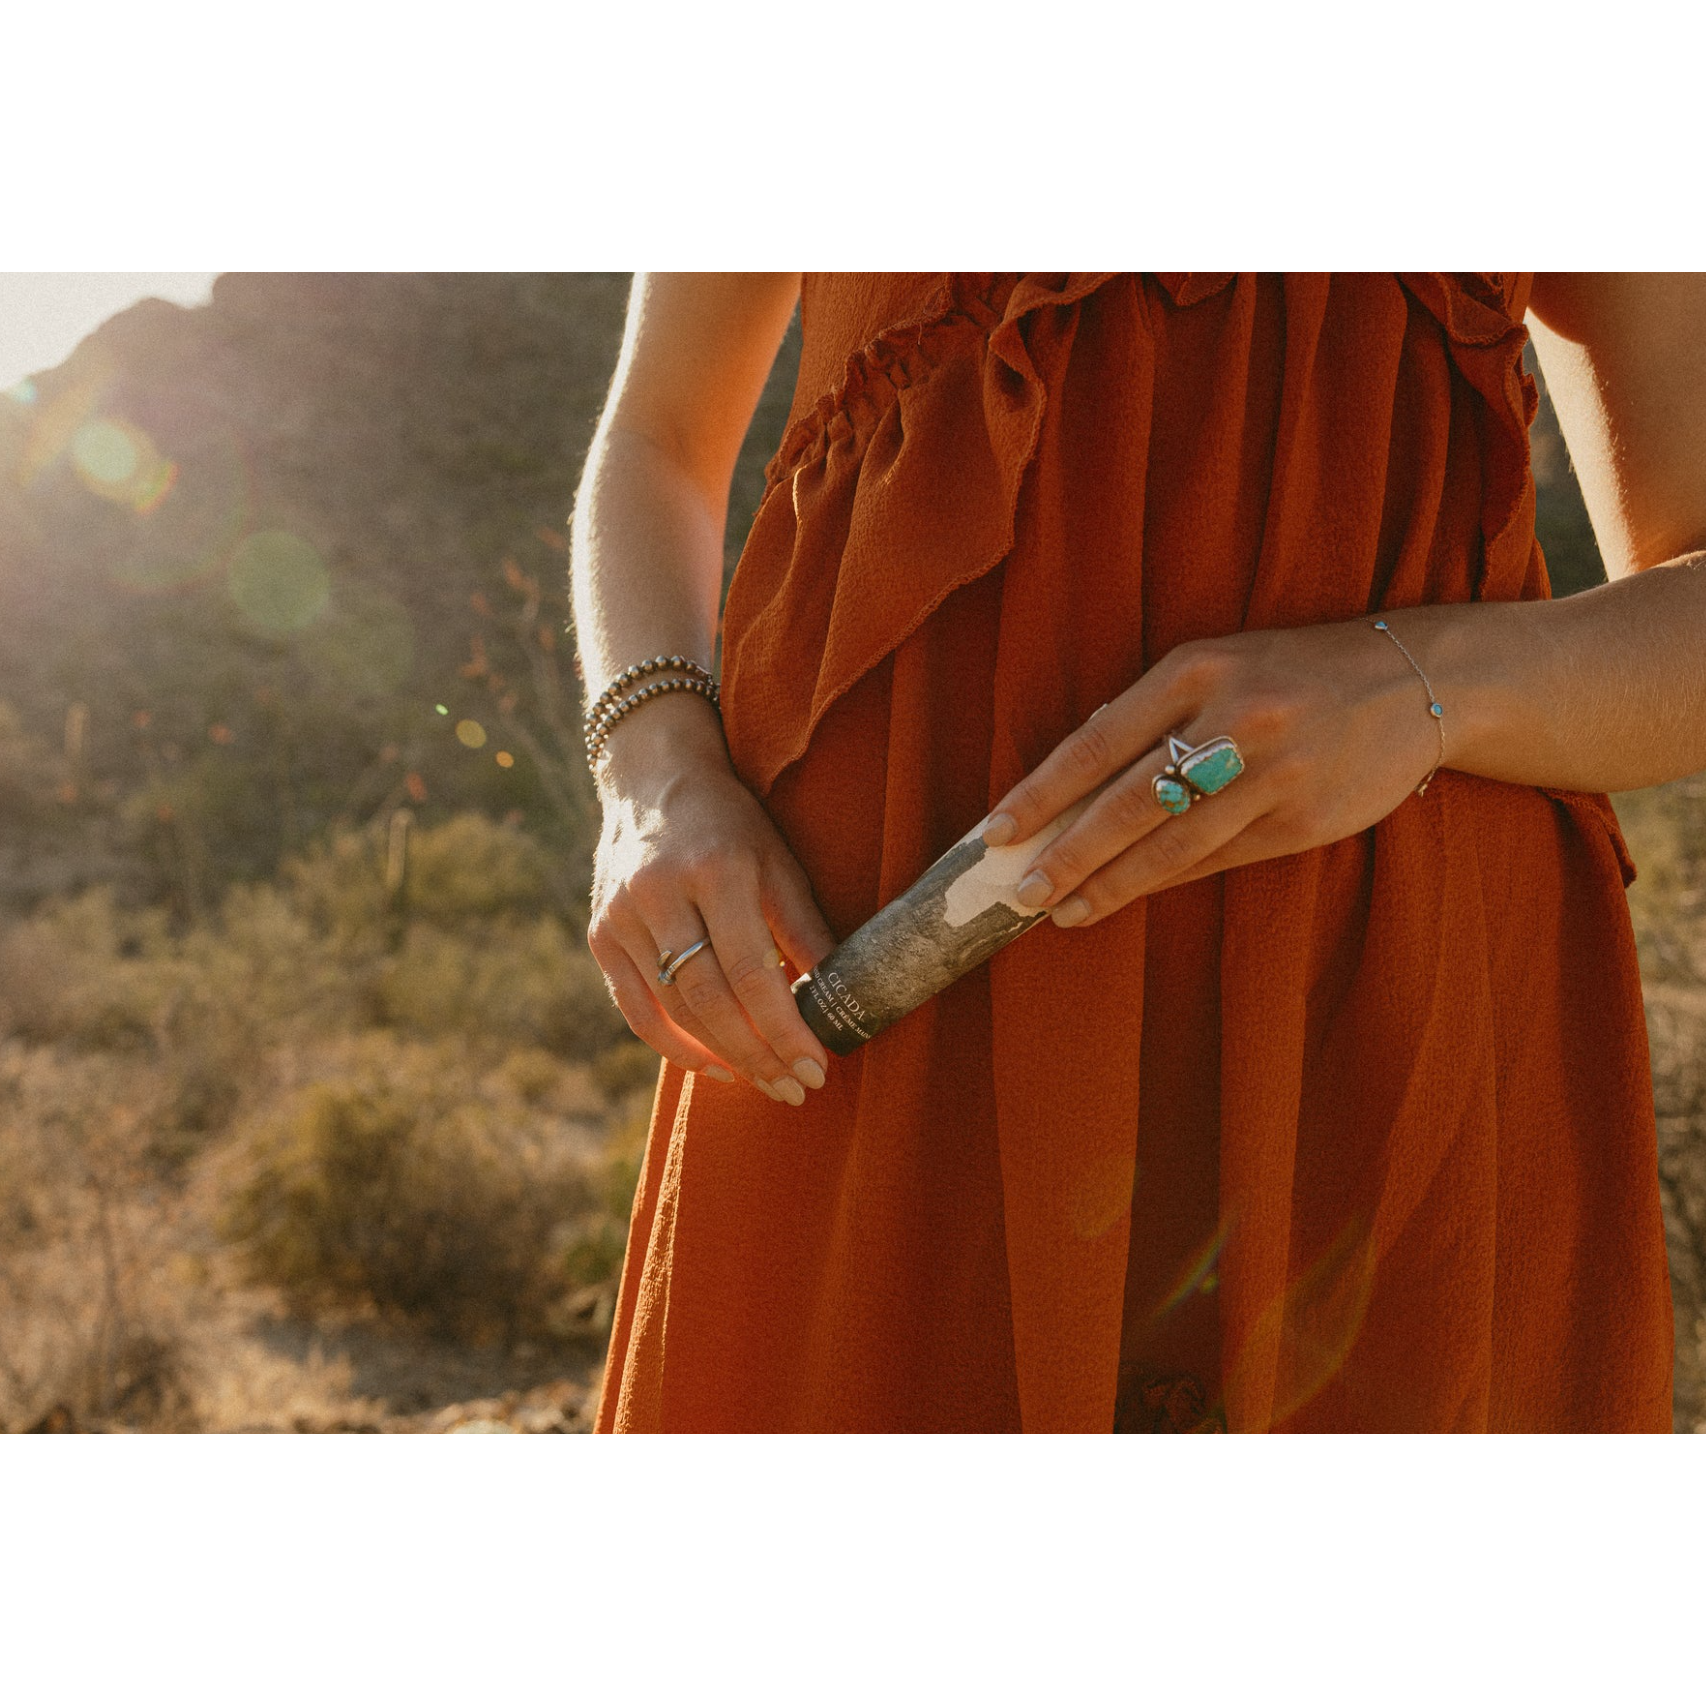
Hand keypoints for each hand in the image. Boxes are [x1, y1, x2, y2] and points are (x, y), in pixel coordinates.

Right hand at [587, 712, 837, 1103]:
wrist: (653, 781)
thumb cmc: (731, 825)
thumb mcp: (778, 862)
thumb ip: (804, 930)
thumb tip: (841, 1000)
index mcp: (716, 870)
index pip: (751, 970)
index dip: (784, 1027)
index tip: (816, 1066)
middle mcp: (660, 892)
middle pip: (709, 999)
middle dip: (758, 1054)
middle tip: (795, 1088)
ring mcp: (622, 915)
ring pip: (672, 1010)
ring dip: (722, 1056)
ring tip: (765, 1081)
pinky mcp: (600, 933)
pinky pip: (635, 1007)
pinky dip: (673, 1045)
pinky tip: (713, 1065)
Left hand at [981, 617, 1452, 925]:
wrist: (1414, 679)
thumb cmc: (1291, 672)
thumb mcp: (1220, 666)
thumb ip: (1154, 715)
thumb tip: (1073, 786)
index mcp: (1197, 670)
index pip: (1098, 741)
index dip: (1041, 792)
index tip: (996, 831)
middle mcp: (1234, 718)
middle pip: (1129, 802)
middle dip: (1067, 854)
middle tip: (1021, 892)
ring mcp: (1273, 772)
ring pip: (1172, 843)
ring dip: (1111, 883)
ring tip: (1064, 911)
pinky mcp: (1304, 817)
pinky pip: (1218, 858)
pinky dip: (1166, 880)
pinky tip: (1126, 896)